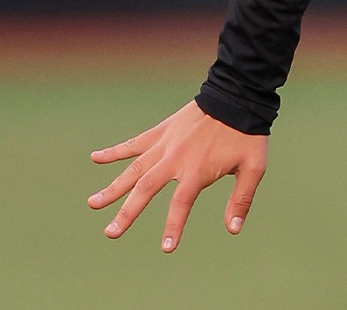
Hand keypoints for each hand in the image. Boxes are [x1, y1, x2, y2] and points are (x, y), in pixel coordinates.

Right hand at [88, 100, 268, 252]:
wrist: (237, 97)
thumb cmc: (247, 135)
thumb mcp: (253, 167)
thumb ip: (241, 199)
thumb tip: (233, 230)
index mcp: (197, 170)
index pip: (180, 204)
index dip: (173, 227)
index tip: (166, 248)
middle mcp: (175, 159)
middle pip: (146, 189)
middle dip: (127, 213)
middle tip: (110, 233)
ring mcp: (165, 144)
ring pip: (133, 169)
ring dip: (113, 187)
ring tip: (93, 203)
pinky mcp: (161, 131)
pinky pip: (134, 143)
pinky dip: (115, 151)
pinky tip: (95, 158)